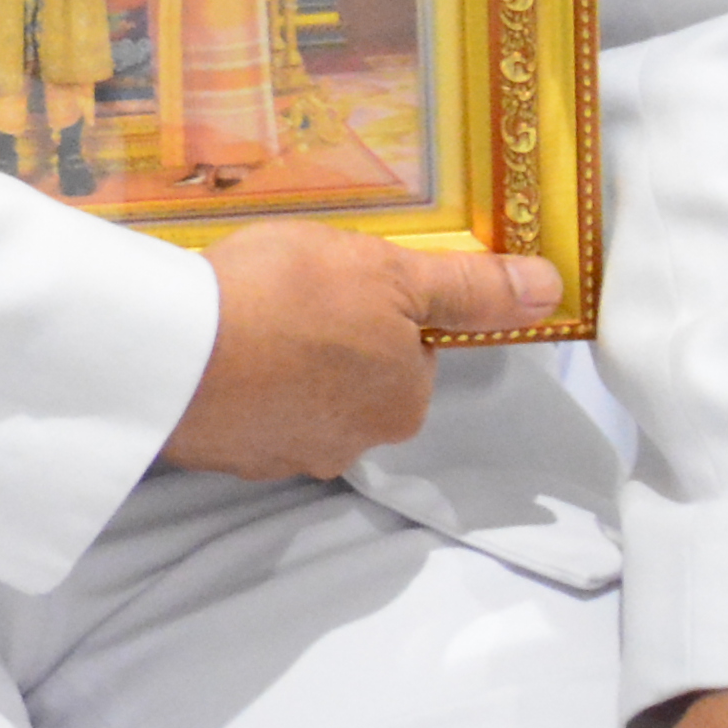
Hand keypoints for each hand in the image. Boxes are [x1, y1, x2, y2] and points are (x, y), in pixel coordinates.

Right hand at [162, 226, 557, 479]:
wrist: (173, 349)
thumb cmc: (288, 297)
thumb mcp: (386, 270)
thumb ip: (468, 285)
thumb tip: (553, 291)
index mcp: (403, 402)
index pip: (410, 354)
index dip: (379, 312)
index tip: (335, 283)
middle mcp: (357, 443)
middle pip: (358, 383)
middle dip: (330, 346)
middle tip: (284, 294)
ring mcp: (288, 456)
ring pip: (301, 404)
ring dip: (280, 371)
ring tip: (238, 320)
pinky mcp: (229, 457)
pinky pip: (247, 417)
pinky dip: (237, 389)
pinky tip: (212, 354)